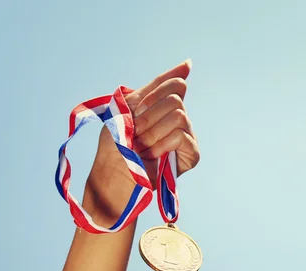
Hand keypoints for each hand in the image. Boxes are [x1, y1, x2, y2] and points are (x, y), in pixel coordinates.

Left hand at [85, 60, 199, 224]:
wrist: (113, 173)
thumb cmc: (117, 143)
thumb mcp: (130, 106)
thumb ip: (155, 87)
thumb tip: (188, 63)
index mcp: (166, 106)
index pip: (175, 83)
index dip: (154, 94)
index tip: (137, 109)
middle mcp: (181, 119)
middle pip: (175, 98)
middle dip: (149, 115)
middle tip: (135, 133)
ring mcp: (188, 136)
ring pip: (178, 115)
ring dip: (153, 131)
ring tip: (142, 146)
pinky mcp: (192, 154)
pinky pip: (181, 135)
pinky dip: (161, 143)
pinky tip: (152, 155)